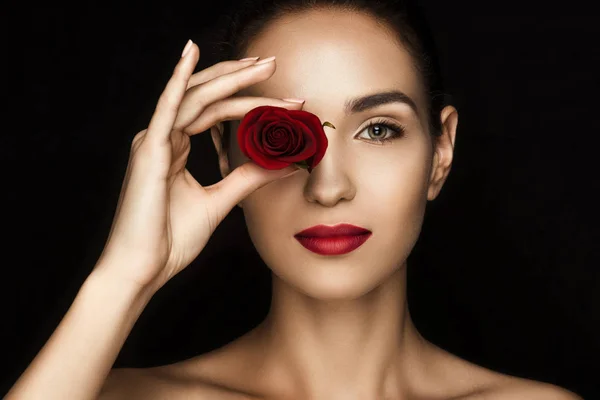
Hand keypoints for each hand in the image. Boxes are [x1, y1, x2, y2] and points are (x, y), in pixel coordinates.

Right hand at [94, 41, 302, 291]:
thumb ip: (249, 178)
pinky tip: (190, 54)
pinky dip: (179, 80)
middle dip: (242, 79)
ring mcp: (154, 141)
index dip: (250, 102)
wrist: (143, 269)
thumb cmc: (171, 239)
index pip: (216, 113)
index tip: (288, 104)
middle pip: (208, 97)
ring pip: (197, 98)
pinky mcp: (149, 151)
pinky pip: (166, 107)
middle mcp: (163, 138)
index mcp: (175, 148)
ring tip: (264, 66)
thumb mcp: (220, 201)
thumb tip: (286, 164)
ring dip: (231, 79)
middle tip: (274, 64)